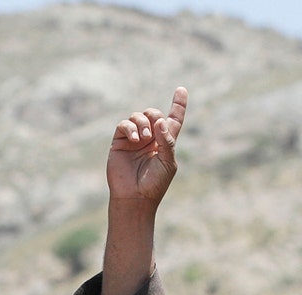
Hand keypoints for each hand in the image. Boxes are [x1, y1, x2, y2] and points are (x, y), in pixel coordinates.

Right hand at [106, 87, 187, 205]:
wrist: (135, 198)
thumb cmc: (154, 183)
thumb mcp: (168, 162)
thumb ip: (167, 140)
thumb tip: (160, 121)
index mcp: (165, 142)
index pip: (173, 119)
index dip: (178, 104)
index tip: (181, 89)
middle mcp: (150, 138)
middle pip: (154, 114)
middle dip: (154, 116)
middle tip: (152, 133)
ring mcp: (134, 139)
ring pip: (138, 116)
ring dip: (142, 122)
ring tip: (142, 138)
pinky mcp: (120, 142)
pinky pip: (124, 125)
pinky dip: (129, 127)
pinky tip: (134, 138)